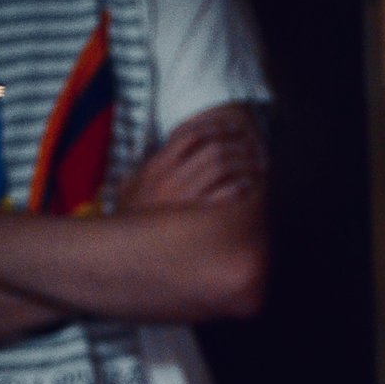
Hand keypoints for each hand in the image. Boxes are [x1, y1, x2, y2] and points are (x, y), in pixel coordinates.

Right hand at [117, 103, 264, 212]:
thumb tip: (154, 155)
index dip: (216, 128)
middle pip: (211, 148)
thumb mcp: (128, 191)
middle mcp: (168, 179)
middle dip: (237, 144)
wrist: (127, 255)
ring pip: (221, 165)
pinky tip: (249, 187)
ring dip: (243, 162)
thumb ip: (141, 171)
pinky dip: (240, 187)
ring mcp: (182, 198)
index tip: (233, 128)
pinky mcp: (196, 218)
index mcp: (155, 168)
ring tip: (258, 165)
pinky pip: (225, 194)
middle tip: (254, 146)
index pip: (190, 135)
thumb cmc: (132, 225)